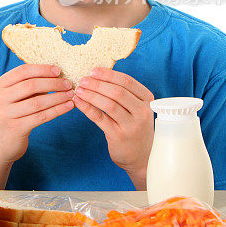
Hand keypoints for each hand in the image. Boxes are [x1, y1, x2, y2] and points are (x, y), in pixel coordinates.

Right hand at [0, 64, 75, 164]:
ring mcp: (6, 114)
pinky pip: (41, 117)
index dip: (42, 69)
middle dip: (52, 83)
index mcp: (0, 85)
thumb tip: (55, 74)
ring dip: (57, 97)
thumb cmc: (12, 115)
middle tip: (68, 83)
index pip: (22, 71)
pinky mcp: (16, 128)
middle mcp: (0, 98)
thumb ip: (28, 86)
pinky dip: (57, 110)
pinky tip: (68, 106)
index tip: (58, 70)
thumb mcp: (14, 98)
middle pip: (30, 85)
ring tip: (71, 94)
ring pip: (37, 102)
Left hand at [72, 68, 154, 188]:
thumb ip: (124, 92)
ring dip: (90, 95)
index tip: (93, 70)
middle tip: (82, 80)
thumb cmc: (135, 125)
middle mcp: (142, 112)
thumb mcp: (136, 108)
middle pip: (117, 92)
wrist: (142, 155)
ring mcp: (132, 125)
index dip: (108, 74)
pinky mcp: (119, 136)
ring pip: (108, 104)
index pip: (127, 81)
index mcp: (147, 100)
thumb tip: (97, 74)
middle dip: (97, 84)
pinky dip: (87, 107)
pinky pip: (100, 118)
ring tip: (78, 90)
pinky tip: (78, 101)